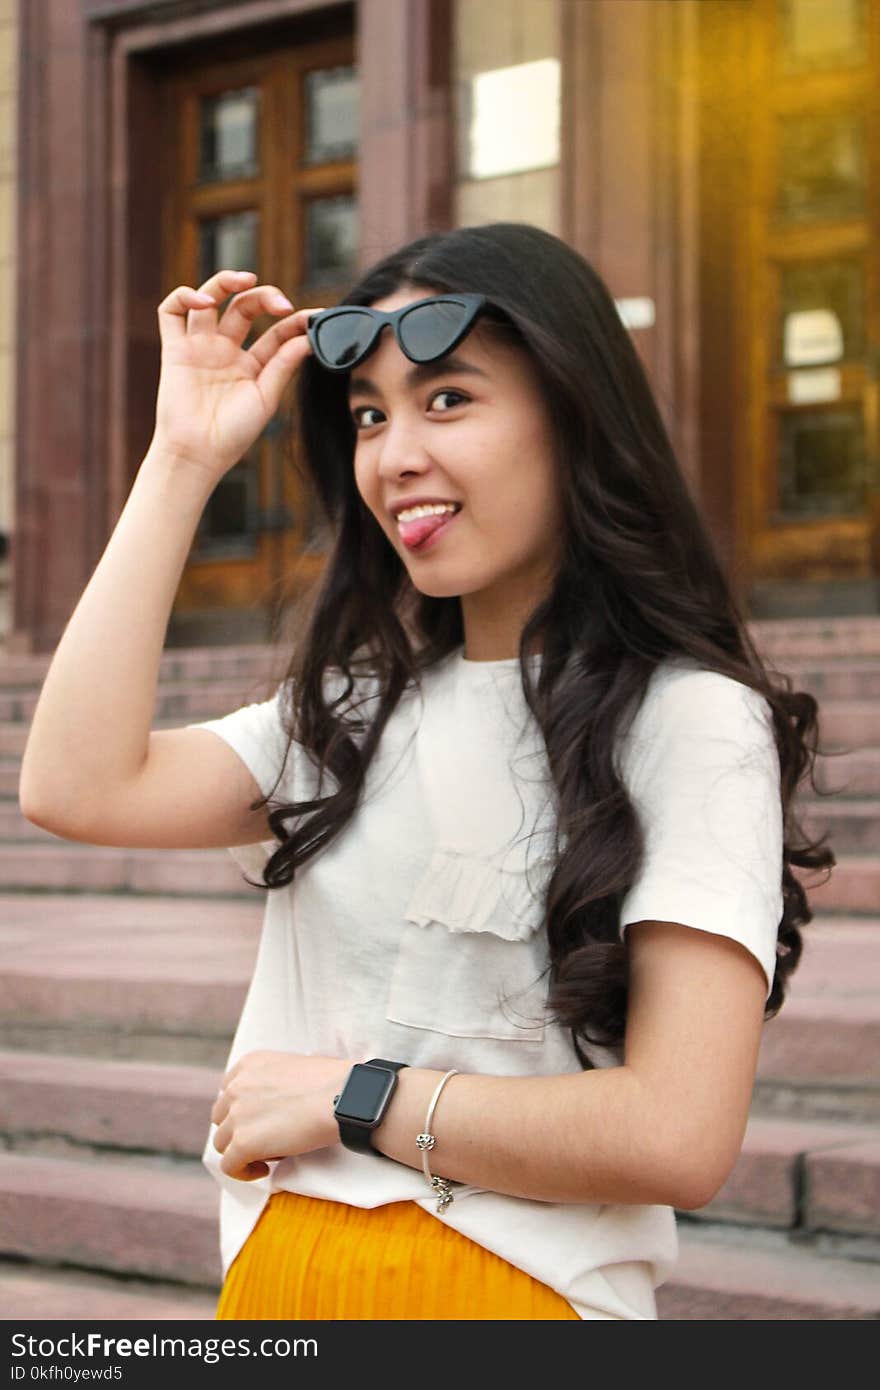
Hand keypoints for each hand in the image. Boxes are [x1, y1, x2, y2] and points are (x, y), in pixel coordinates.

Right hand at [151, 269, 324, 481]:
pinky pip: (171, 312)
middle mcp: (226, 351)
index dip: (296, 321)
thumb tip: (308, 337)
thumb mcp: (266, 397)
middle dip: (264, 297)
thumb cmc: (233, 435)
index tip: (316, 317)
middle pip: (245, 307)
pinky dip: (184, 296)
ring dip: (225, 282)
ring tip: (245, 280)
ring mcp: (200, 347)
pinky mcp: (175, 349)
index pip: (277, 332)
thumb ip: (284, 365)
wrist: (199, 454)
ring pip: (210, 298)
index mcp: (252, 364)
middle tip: (281, 304)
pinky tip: (205, 301)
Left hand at [210, 1050, 351, 1182]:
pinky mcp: (243, 1142)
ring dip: (242, 1151)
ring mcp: (237, 1114)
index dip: (242, 1110)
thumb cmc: (333, 1082)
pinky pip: (230, 1165)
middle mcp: (237, 1086)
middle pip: (222, 1118)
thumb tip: (277, 1101)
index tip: (259, 1121)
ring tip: (270, 1155)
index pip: (229, 1092)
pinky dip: (244, 1172)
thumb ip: (275, 1080)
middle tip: (267, 1140)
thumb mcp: (295, 1065)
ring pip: (223, 1143)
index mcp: (250, 1063)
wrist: (343, 1097)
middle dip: (240, 1130)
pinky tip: (264, 1171)